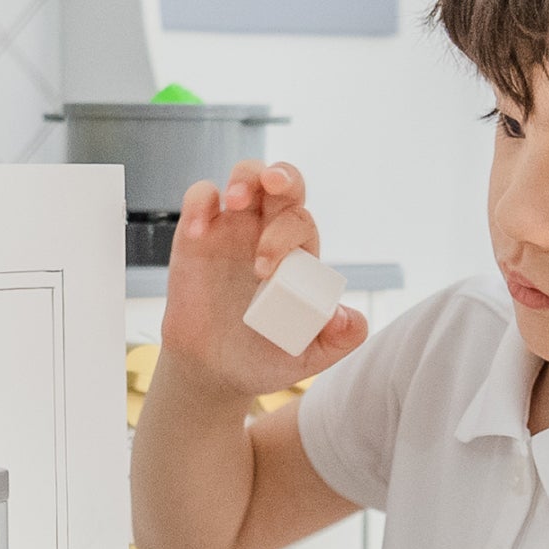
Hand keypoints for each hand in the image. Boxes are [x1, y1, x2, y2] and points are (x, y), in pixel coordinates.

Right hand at [159, 160, 366, 398]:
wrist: (215, 372)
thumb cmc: (263, 359)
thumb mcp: (306, 358)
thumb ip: (336, 341)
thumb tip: (351, 321)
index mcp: (298, 256)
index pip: (301, 224)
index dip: (286, 235)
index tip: (265, 272)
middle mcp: (268, 233)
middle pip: (283, 186)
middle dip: (282, 176)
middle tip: (274, 184)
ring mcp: (233, 229)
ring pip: (246, 177)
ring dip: (245, 177)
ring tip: (235, 199)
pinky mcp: (198, 234)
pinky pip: (201, 198)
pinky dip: (199, 202)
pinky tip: (197, 230)